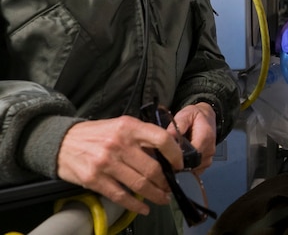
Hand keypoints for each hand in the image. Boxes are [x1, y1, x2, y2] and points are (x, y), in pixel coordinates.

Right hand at [56, 116, 181, 214]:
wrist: (62, 141)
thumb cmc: (97, 134)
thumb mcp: (121, 126)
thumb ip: (142, 137)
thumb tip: (165, 155)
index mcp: (129, 127)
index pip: (162, 139)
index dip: (175, 154)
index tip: (179, 165)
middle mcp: (119, 144)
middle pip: (152, 168)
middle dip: (166, 182)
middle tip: (170, 187)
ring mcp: (106, 163)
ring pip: (139, 184)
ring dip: (155, 194)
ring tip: (162, 198)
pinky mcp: (94, 179)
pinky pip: (120, 196)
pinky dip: (135, 205)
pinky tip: (143, 208)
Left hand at [171, 102, 216, 173]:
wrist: (206, 119)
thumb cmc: (195, 117)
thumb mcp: (186, 114)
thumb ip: (178, 124)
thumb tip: (168, 135)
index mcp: (206, 137)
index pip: (193, 154)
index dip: (179, 157)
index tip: (168, 156)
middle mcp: (210, 149)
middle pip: (193, 164)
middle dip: (179, 163)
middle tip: (167, 158)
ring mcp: (209, 158)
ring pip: (193, 169)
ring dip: (183, 166)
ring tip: (174, 158)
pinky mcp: (206, 164)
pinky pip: (195, 171)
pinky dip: (187, 168)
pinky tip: (180, 161)